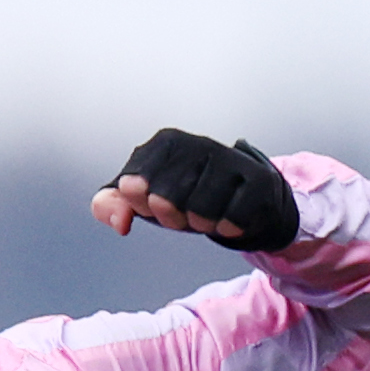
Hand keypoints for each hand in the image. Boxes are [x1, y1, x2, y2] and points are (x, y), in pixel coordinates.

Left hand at [90, 129, 298, 252]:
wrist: (243, 200)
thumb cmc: (185, 196)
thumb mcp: (142, 199)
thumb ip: (110, 204)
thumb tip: (119, 222)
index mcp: (167, 143)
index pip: (135, 183)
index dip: (142, 204)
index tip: (153, 203)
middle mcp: (200, 144)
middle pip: (165, 200)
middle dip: (171, 217)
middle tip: (183, 214)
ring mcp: (231, 161)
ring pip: (201, 211)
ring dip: (201, 223)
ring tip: (207, 216)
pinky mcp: (258, 182)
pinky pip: (233, 218)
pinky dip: (227, 227)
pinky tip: (228, 219)